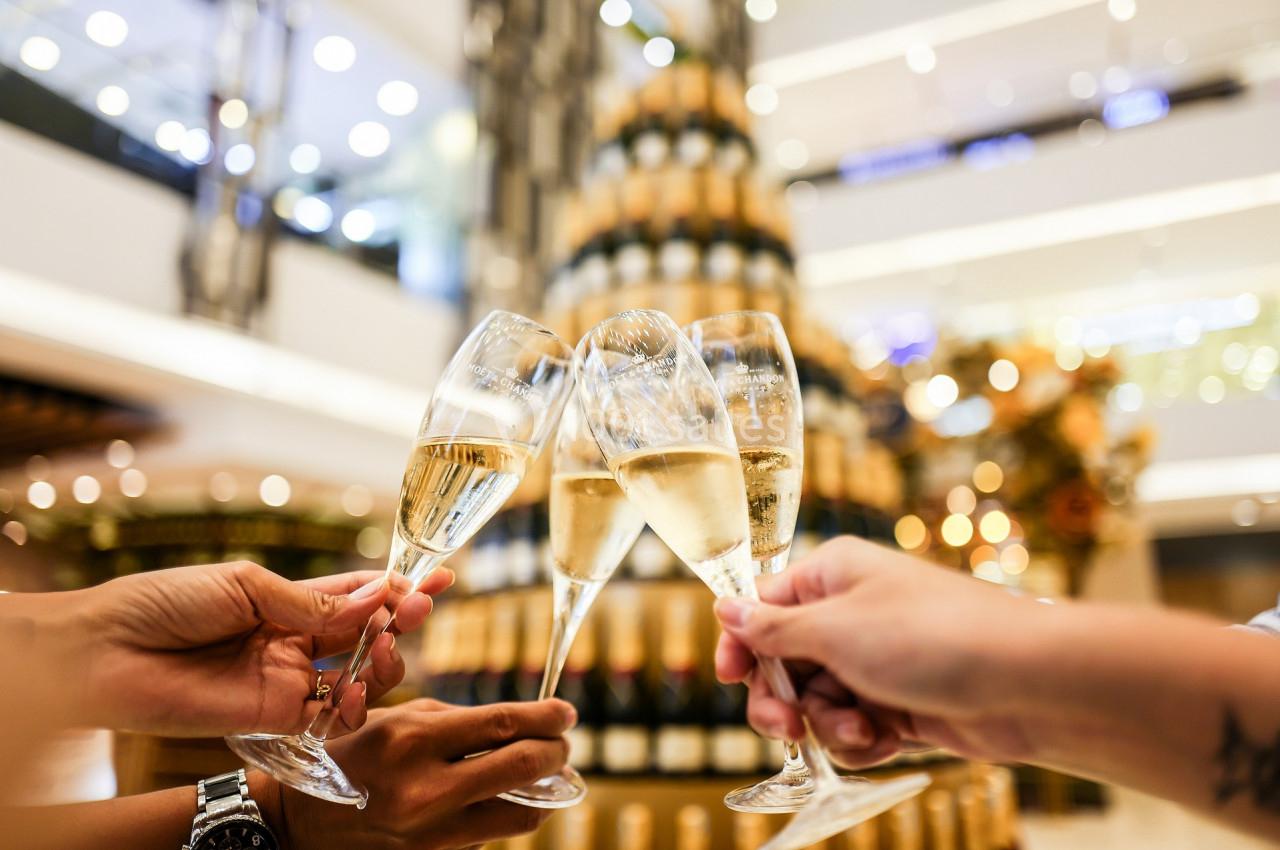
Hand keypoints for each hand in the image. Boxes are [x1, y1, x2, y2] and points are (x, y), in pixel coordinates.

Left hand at [64, 561, 452, 735]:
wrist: (104, 651)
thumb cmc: (164, 603)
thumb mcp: (246, 586)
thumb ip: (311, 602)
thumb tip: (372, 600)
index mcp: (287, 602)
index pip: (357, 594)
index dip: (399, 587)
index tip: (440, 577)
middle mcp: (293, 641)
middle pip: (366, 634)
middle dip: (399, 622)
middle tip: (417, 613)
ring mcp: (285, 679)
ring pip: (357, 677)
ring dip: (383, 663)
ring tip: (386, 651)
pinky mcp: (272, 715)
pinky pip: (327, 717)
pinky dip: (350, 707)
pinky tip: (349, 692)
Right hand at [259, 699, 574, 849]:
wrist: (303, 817)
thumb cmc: (357, 753)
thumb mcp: (400, 719)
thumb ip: (460, 722)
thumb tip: (522, 723)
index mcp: (415, 739)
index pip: (503, 725)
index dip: (546, 717)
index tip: (566, 712)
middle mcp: (426, 789)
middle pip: (523, 769)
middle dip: (555, 751)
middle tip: (562, 740)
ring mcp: (431, 831)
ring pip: (520, 814)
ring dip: (543, 791)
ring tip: (545, 772)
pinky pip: (492, 834)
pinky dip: (508, 810)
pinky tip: (507, 794)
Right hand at [714, 536, 1043, 767]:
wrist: (1026, 683)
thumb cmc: (933, 637)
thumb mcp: (836, 630)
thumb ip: (773, 629)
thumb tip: (723, 608)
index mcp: (831, 576)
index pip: (760, 606)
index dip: (739, 644)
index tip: (728, 678)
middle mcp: (848, 613)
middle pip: (781, 662)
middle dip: (781, 699)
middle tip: (786, 726)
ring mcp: (873, 659)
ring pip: (815, 702)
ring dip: (827, 724)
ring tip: (862, 728)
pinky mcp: (897, 701)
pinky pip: (851, 725)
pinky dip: (860, 739)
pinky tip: (886, 739)